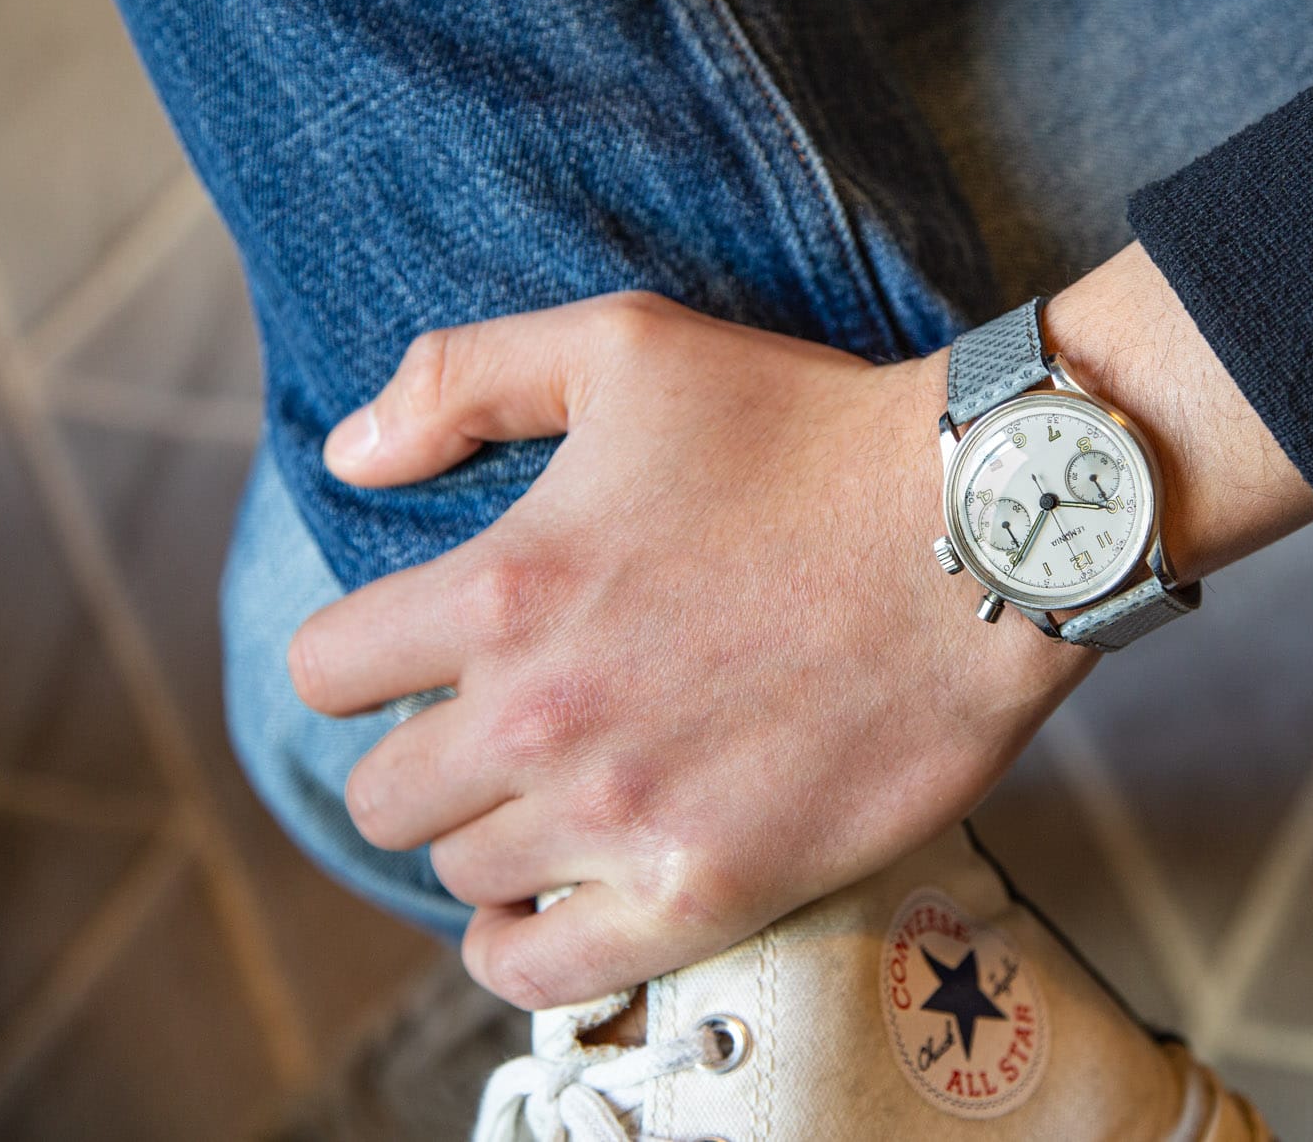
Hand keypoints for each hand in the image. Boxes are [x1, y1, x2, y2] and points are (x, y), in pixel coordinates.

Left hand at [288, 292, 1091, 1008]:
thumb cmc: (815, 430)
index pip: (328, 671)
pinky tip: (537, 909)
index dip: (361, 661)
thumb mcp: (630, 343)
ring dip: (493, 835)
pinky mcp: (709, 887)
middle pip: (384, 794)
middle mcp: (541, 715)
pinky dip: (519, 947)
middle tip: (499, 730)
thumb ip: (465, 378)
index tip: (415, 659)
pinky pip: (543, 968)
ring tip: (555, 799)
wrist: (984, 536)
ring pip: (464, 873)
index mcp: (505, 587)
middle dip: (427, 757)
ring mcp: (622, 815)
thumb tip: (350, 456)